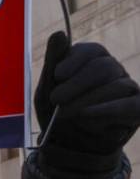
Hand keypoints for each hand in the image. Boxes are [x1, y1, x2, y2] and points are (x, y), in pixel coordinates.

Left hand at [35, 31, 139, 172]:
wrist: (65, 145)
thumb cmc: (56, 112)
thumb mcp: (47, 88)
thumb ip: (54, 62)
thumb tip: (58, 33)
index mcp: (92, 61)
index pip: (92, 51)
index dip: (74, 61)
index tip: (57, 76)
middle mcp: (113, 71)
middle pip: (104, 67)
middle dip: (77, 84)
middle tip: (57, 100)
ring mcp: (126, 89)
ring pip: (115, 86)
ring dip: (86, 102)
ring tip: (66, 115)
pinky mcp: (136, 109)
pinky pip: (130, 105)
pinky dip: (107, 110)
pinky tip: (87, 116)